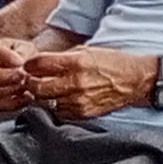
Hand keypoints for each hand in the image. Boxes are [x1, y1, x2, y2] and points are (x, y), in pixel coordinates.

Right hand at [0, 34, 34, 111]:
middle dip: (4, 77)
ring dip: (11, 90)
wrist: (9, 58)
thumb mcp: (20, 42)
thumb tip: (24, 63)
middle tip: (22, 75)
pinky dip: (15, 103)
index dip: (4, 56)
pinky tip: (27, 95)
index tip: (19, 62)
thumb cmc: (13, 48)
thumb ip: (22, 50)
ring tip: (26, 83)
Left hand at [15, 45, 153, 120]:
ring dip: (41, 96)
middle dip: (30, 82)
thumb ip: (62, 57)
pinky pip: (59, 111)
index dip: (29, 65)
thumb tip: (38, 63)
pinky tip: (59, 99)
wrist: (134, 81)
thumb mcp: (86, 51)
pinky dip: (55, 105)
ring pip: (45, 101)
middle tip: (30, 80)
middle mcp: (76, 82)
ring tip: (44, 89)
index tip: (28, 66)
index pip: (39, 64)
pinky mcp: (83, 113)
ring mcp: (79, 100)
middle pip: (37, 87)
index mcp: (76, 62)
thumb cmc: (110, 62)